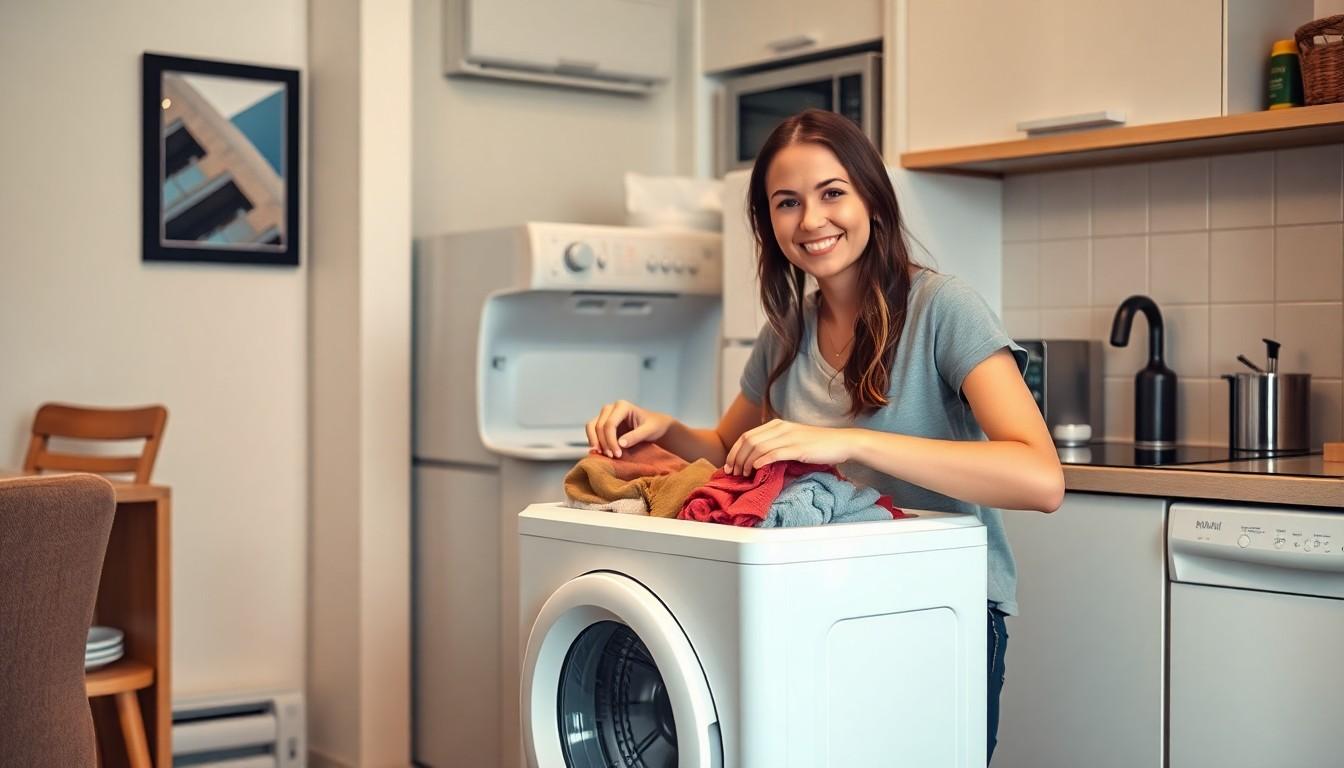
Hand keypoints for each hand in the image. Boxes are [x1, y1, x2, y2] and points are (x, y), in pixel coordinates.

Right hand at [585, 400, 674, 457]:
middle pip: (599, 426)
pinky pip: (592, 432)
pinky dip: (593, 441)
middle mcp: (610, 408)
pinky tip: (599, 452)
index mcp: (622, 406)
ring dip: (594, 442)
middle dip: (603, 443)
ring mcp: (605, 415)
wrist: (654, 426)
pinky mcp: (602, 424)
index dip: (611, 441)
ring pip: (591, 427)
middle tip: (612, 457)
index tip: (617, 455)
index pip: (610, 424)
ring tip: (601, 455)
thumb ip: (636, 436)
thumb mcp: (649, 431)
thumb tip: (620, 444)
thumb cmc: (654, 426)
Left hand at [724, 419, 854, 474]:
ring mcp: (789, 437)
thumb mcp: (793, 439)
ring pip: (758, 447)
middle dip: (736, 457)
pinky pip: (774, 453)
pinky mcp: (798, 448)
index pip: (747, 435)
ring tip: (743, 474)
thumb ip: (777, 443)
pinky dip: (762, 461)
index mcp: (777, 424)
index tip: (729, 464)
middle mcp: (781, 428)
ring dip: (746, 462)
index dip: (734, 450)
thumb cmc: (818, 444)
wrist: (842, 442)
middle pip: (749, 440)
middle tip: (732, 472)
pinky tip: (756, 469)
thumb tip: (758, 458)